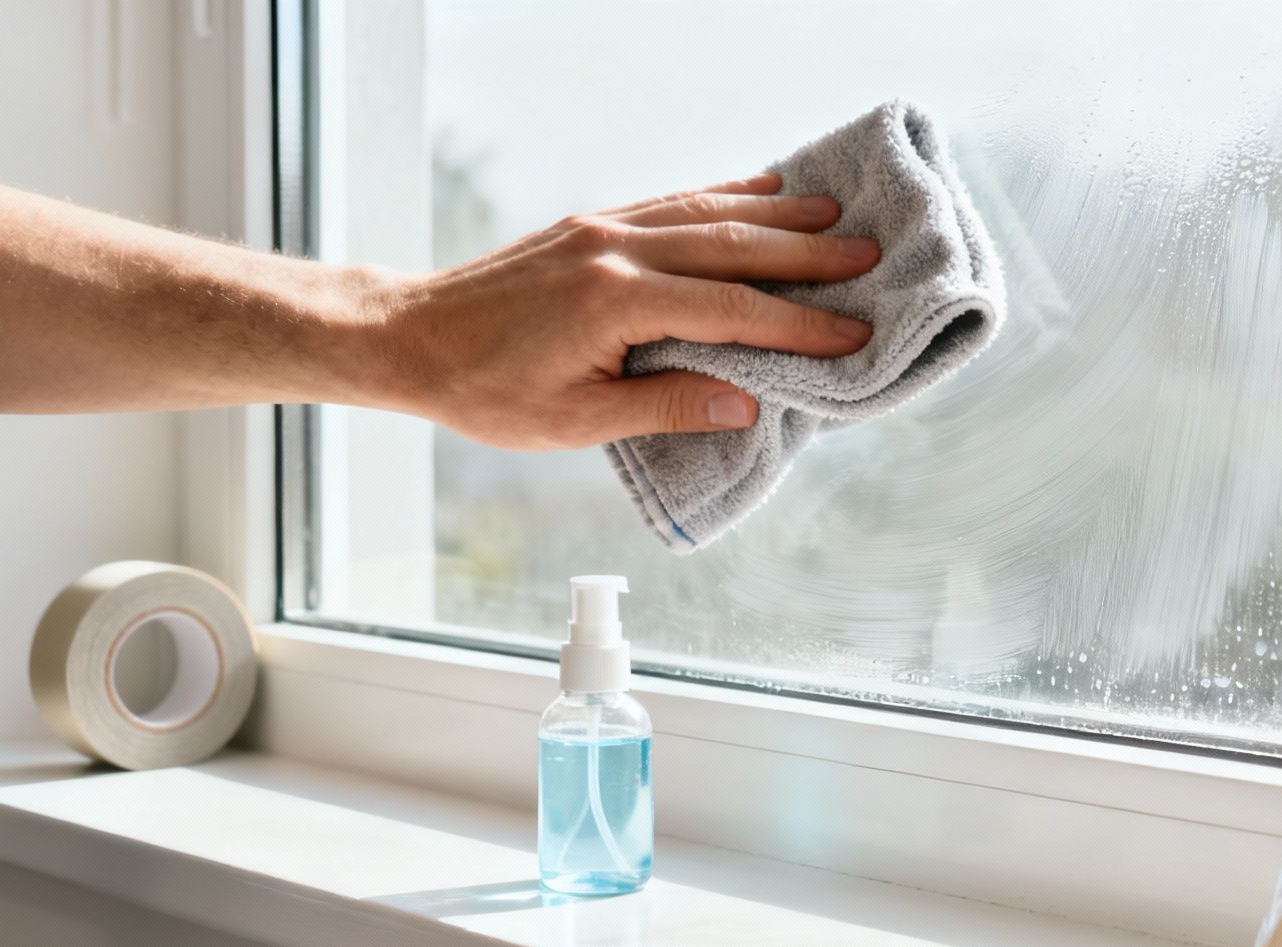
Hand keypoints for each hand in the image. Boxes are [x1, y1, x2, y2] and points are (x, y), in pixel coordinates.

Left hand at [360, 173, 878, 449]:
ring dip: (776, 212)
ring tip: (836, 213)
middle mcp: (615, 249)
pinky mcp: (591, 224)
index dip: (797, 324)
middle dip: (807, 251)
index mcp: (615, 302)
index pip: (730, 309)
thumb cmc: (486, 392)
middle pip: (732, 243)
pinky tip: (760, 191)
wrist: (410, 337)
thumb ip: (663, 407)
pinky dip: (723, 194)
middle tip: (871, 256)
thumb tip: (744, 403)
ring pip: (707, 211)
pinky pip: (672, 201)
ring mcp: (603, 228)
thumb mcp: (574, 421)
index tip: (851, 334)